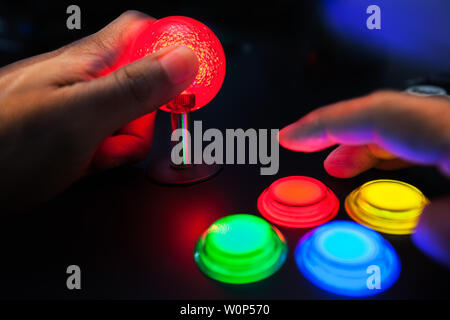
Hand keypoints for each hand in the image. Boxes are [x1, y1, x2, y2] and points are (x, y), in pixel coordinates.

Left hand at [0, 11, 198, 211]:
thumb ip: (136, 87)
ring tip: (100, 151)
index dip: (175, 45)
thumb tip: (185, 59)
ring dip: (128, 138)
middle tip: (135, 126)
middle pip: (145, 82)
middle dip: (151, 110)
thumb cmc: (6, 143)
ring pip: (131, 116)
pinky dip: (110, 153)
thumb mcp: (83, 115)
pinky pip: (112, 140)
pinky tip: (90, 161)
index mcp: (90, 61)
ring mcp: (82, 109)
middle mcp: (87, 80)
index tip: (199, 70)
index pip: (146, 33)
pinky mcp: (77, 135)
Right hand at [279, 90, 449, 266]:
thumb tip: (419, 226)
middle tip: (306, 152)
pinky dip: (393, 149)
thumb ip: (439, 229)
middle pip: (384, 115)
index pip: (374, 116)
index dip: (323, 125)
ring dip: (365, 144)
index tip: (289, 138)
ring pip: (402, 124)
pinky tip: (388, 167)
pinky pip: (419, 135)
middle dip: (337, 135)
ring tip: (341, 167)